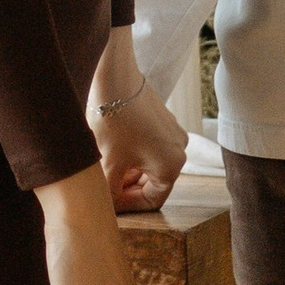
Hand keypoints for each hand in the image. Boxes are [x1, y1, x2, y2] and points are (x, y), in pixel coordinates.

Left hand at [96, 79, 186, 212]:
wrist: (115, 77)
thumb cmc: (113, 121)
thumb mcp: (109, 164)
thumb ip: (111, 192)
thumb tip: (108, 207)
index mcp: (172, 166)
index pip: (153, 201)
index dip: (128, 206)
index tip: (109, 204)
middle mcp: (179, 151)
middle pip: (153, 183)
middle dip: (128, 188)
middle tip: (105, 188)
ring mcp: (173, 133)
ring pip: (151, 164)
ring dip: (130, 171)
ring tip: (106, 169)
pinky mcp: (164, 120)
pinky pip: (151, 147)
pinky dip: (134, 155)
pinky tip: (113, 151)